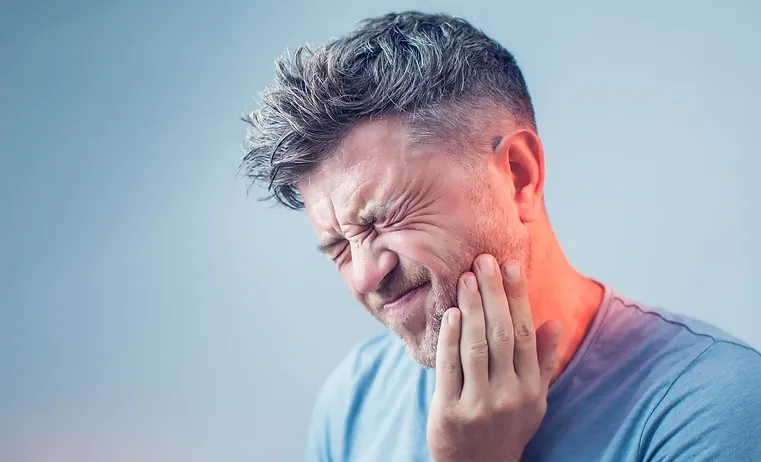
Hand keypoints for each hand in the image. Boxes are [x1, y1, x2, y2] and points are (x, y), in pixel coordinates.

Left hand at [426, 254, 561, 461]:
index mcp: (531, 389)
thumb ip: (543, 361)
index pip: (527, 334)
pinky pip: (449, 368)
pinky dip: (449, 338)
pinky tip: (450, 313)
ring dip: (471, 308)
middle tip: (484, 260)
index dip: (518, 297)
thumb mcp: (534, 400)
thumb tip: (555, 322)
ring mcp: (479, 405)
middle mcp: (509, 396)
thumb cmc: (507, 426)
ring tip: (467, 278)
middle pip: (502, 334)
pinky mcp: (449, 412)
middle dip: (494, 294)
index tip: (512, 265)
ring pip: (476, 347)